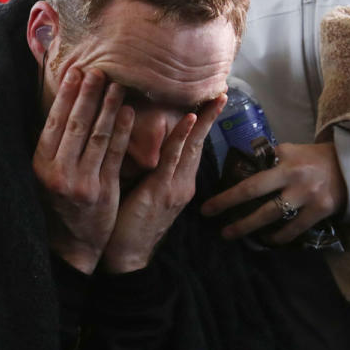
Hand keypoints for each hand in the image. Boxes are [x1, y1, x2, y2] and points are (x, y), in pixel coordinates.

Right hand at [34, 67, 133, 273]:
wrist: (72, 246)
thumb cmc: (60, 205)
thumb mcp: (46, 176)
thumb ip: (52, 147)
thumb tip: (59, 108)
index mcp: (40, 165)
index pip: (54, 123)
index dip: (65, 96)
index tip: (75, 72)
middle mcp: (57, 172)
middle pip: (74, 125)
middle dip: (86, 95)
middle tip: (97, 70)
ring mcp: (80, 182)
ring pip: (95, 136)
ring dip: (107, 107)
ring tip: (116, 84)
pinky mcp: (102, 191)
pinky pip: (113, 155)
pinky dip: (121, 132)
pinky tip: (128, 113)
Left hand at [101, 94, 227, 273]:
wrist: (126, 257)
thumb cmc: (129, 225)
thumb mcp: (144, 194)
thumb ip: (149, 171)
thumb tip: (140, 146)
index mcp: (178, 184)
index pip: (193, 148)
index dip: (202, 125)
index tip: (209, 103)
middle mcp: (182, 184)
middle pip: (200, 144)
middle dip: (211, 118)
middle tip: (223, 92)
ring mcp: (175, 188)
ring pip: (192, 147)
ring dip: (203, 121)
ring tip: (215, 98)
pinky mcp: (162, 192)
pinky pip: (173, 159)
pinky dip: (182, 137)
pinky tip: (189, 120)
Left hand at [200, 142, 346, 244]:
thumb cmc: (315, 158)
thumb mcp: (291, 151)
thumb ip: (269, 160)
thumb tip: (242, 168)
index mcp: (284, 160)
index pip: (250, 177)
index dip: (228, 194)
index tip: (208, 206)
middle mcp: (294, 177)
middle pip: (255, 194)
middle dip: (230, 208)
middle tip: (212, 222)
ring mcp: (307, 195)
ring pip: (272, 215)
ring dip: (249, 227)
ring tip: (231, 235)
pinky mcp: (320, 210)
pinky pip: (294, 229)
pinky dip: (279, 237)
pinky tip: (266, 241)